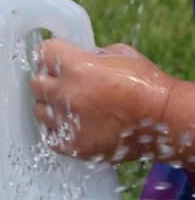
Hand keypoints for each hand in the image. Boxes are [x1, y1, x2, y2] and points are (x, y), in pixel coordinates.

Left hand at [29, 39, 174, 162]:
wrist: (164, 120)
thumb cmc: (146, 85)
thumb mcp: (119, 54)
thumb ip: (90, 54)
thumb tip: (74, 55)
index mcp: (77, 67)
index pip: (42, 53)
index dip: (49, 55)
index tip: (53, 58)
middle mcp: (67, 94)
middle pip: (35, 83)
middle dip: (47, 80)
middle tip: (62, 84)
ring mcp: (67, 122)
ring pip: (39, 111)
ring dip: (51, 107)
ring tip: (70, 107)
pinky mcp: (72, 146)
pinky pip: (49, 135)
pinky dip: (57, 130)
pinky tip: (72, 125)